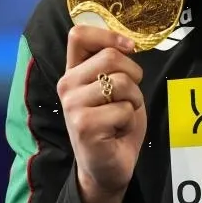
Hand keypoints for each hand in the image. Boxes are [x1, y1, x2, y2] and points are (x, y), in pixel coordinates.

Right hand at [56, 25, 146, 202]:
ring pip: (121, 83)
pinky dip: (130, 120)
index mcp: (73, 72)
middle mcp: (67, 85)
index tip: (129, 48)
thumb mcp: (116, 88)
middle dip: (134, 75)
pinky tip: (117, 132)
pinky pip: (124, 109)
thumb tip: (127, 43)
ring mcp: (72, 106)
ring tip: (123, 116)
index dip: (109, 35)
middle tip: (129, 98)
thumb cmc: (115, 125)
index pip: (79, 35)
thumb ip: (114, 65)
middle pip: (110, 57)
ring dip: (134, 100)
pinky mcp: (84, 125)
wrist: (107, 168)